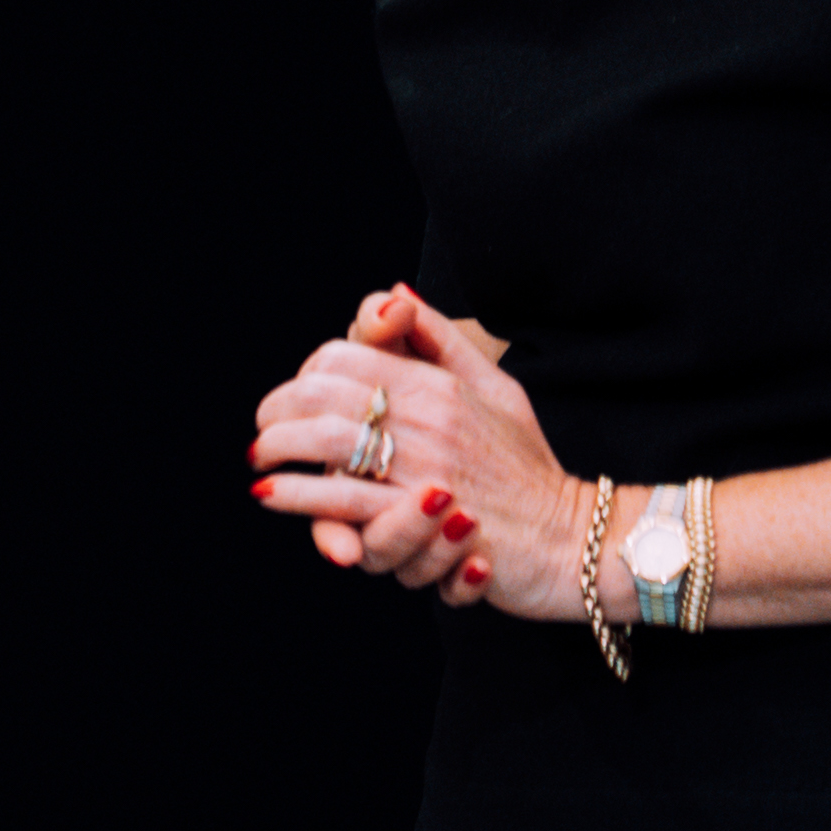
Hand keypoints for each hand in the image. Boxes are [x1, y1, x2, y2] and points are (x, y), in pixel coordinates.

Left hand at [250, 286, 582, 615]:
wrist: (570, 537)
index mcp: (440, 384)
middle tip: (263, 431)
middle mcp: (429, 418)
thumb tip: (395, 294)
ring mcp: (425, 468)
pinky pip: (345, 501)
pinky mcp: (422, 521)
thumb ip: (440, 340)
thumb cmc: (527, 466)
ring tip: (260, 462)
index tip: (295, 399)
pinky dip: (301, 494)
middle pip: (323, 394)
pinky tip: (272, 493)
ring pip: (327, 443)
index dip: (306, 374)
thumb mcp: (494, 386)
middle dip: (278, 410)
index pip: (345, 356)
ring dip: (279, 450)